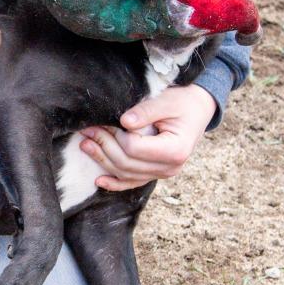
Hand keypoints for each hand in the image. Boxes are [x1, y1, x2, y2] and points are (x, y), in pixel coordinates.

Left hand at [78, 84, 216, 191]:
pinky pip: (133, 182)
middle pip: (127, 163)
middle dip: (103, 146)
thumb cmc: (183, 102)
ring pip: (126, 174)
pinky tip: (98, 180)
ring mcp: (163, 173)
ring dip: (103, 160)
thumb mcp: (166, 101)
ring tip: (85, 144)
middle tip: (86, 130)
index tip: (105, 121)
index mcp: (175, 150)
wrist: (198, 109)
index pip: (134, 148)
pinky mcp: (155, 173)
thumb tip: (124, 121)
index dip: (116, 136)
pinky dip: (115, 183)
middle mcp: (170, 167)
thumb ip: (146, 111)